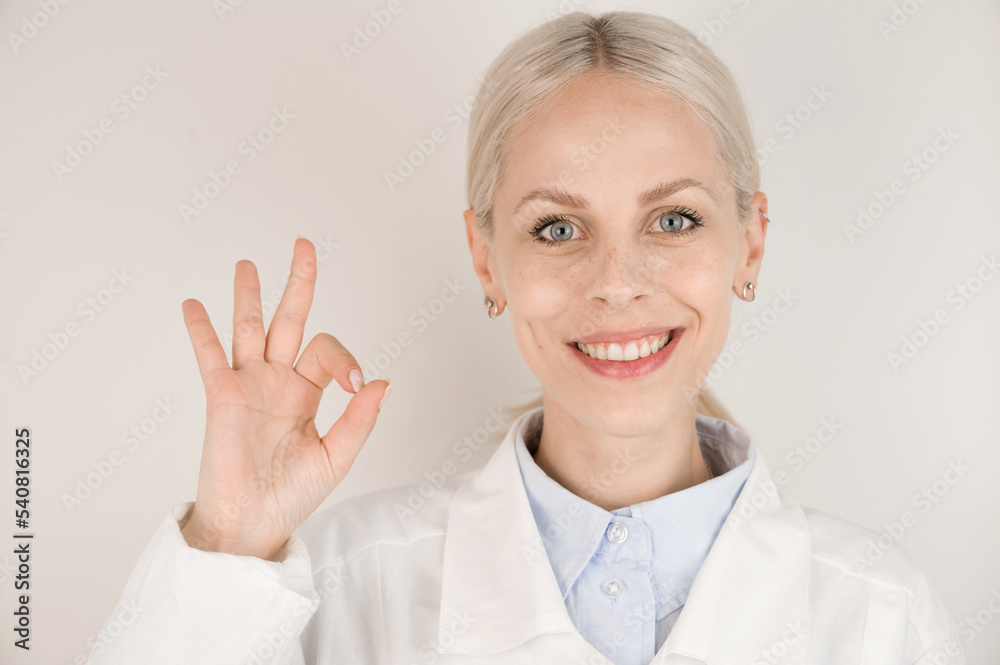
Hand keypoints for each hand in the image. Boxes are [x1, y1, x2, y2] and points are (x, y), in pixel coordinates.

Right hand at [178, 237, 389, 560]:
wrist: (253, 522)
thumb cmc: (293, 494)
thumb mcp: (337, 456)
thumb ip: (359, 419)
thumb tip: (383, 381)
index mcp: (309, 392)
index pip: (328, 352)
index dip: (346, 359)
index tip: (356, 384)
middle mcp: (279, 380)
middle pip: (291, 319)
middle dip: (298, 282)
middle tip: (304, 245)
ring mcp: (249, 384)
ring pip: (250, 328)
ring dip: (250, 294)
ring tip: (247, 263)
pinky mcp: (221, 396)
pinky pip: (210, 356)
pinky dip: (201, 330)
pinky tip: (194, 304)